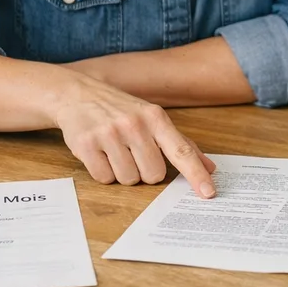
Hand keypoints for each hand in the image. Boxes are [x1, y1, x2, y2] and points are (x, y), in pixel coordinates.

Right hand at [50, 69, 217, 197]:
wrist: (77, 94)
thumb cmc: (121, 110)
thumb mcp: (153, 118)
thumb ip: (181, 144)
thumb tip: (209, 168)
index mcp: (156, 117)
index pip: (181, 151)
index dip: (195, 174)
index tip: (208, 192)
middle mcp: (134, 124)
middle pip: (153, 175)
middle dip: (145, 172)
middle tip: (134, 154)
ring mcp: (109, 134)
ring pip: (129, 179)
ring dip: (123, 173)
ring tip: (115, 152)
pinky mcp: (86, 144)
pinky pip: (104, 179)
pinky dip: (104, 173)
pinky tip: (100, 153)